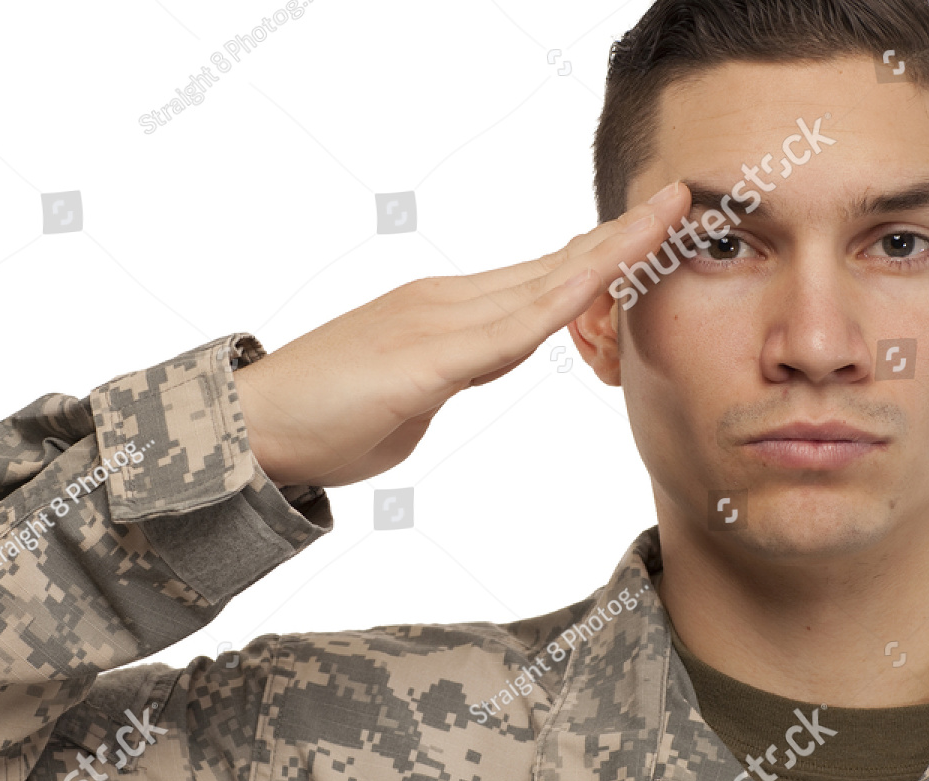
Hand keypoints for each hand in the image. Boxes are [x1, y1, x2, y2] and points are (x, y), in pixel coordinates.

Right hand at [233, 182, 690, 486]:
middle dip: (618, 237)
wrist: (249, 431)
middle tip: (678, 201)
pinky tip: (601, 280)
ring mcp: (432, 323)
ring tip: (663, 219)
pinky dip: (560, 302)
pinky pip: (506, 330)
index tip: (646, 237)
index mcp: (440, 315)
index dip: (595, 257)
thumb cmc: (319, 424)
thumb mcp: (406, 403)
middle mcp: (442, 303)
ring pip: (538, 285)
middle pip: (548, 268)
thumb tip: (464, 380)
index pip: (535, 282)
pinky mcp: (422, 358)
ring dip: (606, 254)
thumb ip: (444, 382)